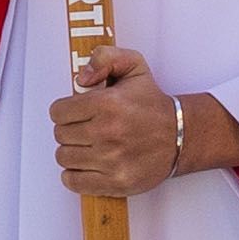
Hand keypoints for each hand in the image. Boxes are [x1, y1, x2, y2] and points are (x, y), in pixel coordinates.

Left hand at [54, 40, 184, 197]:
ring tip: (89, 145)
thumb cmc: (152, 105)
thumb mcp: (134, 66)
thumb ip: (104, 57)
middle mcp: (107, 133)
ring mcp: (111, 160)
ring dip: (72, 151)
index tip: (76, 112)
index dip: (65, 110)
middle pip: (60, 135)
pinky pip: (73, 181)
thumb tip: (82, 77)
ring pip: (64, 157)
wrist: (180, 136)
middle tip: (86, 128)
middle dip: (70, 129)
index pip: (58, 112)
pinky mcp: (115, 182)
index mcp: (108, 104)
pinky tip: (88, 164)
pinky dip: (75, 174)